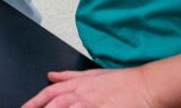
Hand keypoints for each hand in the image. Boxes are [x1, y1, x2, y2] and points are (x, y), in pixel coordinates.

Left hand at [22, 67, 155, 107]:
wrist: (145, 86)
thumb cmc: (121, 82)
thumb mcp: (92, 74)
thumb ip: (69, 76)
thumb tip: (51, 75)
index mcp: (78, 84)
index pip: (50, 92)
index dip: (35, 100)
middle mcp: (82, 94)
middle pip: (55, 103)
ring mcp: (93, 104)